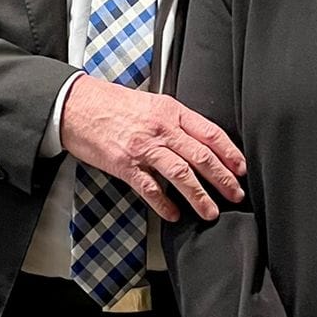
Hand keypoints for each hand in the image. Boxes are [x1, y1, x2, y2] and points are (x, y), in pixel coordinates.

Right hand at [59, 77, 245, 221]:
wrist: (76, 105)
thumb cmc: (112, 104)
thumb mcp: (152, 103)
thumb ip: (176, 121)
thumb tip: (200, 142)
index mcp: (171, 111)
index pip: (210, 133)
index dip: (230, 153)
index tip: (241, 168)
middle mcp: (161, 129)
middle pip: (201, 156)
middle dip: (223, 178)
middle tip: (235, 194)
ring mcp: (143, 148)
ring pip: (180, 173)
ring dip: (199, 195)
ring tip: (210, 211)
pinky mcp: (125, 165)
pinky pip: (150, 188)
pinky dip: (163, 204)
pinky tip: (173, 214)